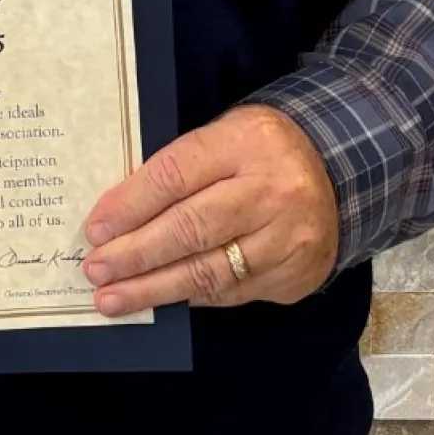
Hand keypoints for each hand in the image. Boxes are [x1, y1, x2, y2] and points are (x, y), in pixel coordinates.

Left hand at [81, 103, 338, 312]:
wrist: (338, 168)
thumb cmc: (261, 149)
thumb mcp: (225, 135)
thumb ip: (181, 167)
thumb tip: (120, 213)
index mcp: (245, 142)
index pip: (176, 174)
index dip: (131, 204)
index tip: (95, 229)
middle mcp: (271, 191)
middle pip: (190, 228)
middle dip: (135, 253)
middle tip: (96, 269)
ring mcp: (288, 238)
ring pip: (210, 271)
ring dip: (154, 289)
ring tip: (113, 299)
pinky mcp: (296, 275)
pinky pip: (233, 293)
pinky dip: (192, 296)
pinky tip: (161, 300)